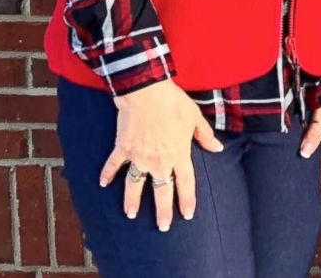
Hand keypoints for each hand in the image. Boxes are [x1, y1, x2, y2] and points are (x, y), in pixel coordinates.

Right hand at [98, 79, 223, 230]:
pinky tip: (102, 184)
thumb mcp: (195, 118)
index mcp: (179, 154)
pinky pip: (114, 164)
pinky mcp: (123, 148)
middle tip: (162, 227)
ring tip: (131, 214)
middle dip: (163, 210)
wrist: (147, 93)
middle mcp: (159, 161)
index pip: (186, 183)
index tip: (187, 215)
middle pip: (161, 191)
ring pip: (135, 184)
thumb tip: (218, 148)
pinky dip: (107, 174)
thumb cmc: (174, 103)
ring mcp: (139, 157)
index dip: (187, 200)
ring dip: (132, 200)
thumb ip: (205, 136)